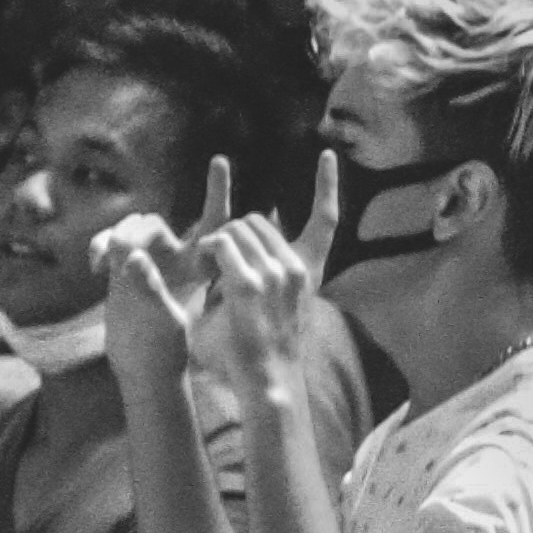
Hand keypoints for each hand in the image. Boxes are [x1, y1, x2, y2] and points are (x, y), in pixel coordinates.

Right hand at [101, 202, 209, 372]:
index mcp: (197, 268)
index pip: (213, 224)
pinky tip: (94, 266)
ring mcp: (146, 261)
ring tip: (105, 260)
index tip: (219, 161)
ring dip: (115, 238)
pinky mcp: (122, 267)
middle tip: (121, 250)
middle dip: (138, 231)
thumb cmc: (164, 350)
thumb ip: (146, 288)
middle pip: (156, 225)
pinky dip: (100, 247)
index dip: (216, 191)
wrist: (142, 368)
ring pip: (129, 230)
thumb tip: (131, 257)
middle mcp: (173, 259)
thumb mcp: (161, 321)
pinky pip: (110, 242)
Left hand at [194, 151, 333, 389]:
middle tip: (220, 259)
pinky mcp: (248, 285)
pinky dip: (208, 250)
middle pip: (258, 219)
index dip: (327, 185)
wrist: (269, 377)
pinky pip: (222, 244)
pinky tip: (205, 266)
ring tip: (213, 270)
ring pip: (237, 229)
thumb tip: (262, 242)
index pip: (327, 219)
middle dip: (234, 232)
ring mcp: (275, 275)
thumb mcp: (286, 300)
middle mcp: (297, 267)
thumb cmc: (270, 343)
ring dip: (217, 243)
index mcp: (309, 269)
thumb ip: (279, 269)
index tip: (326, 155)